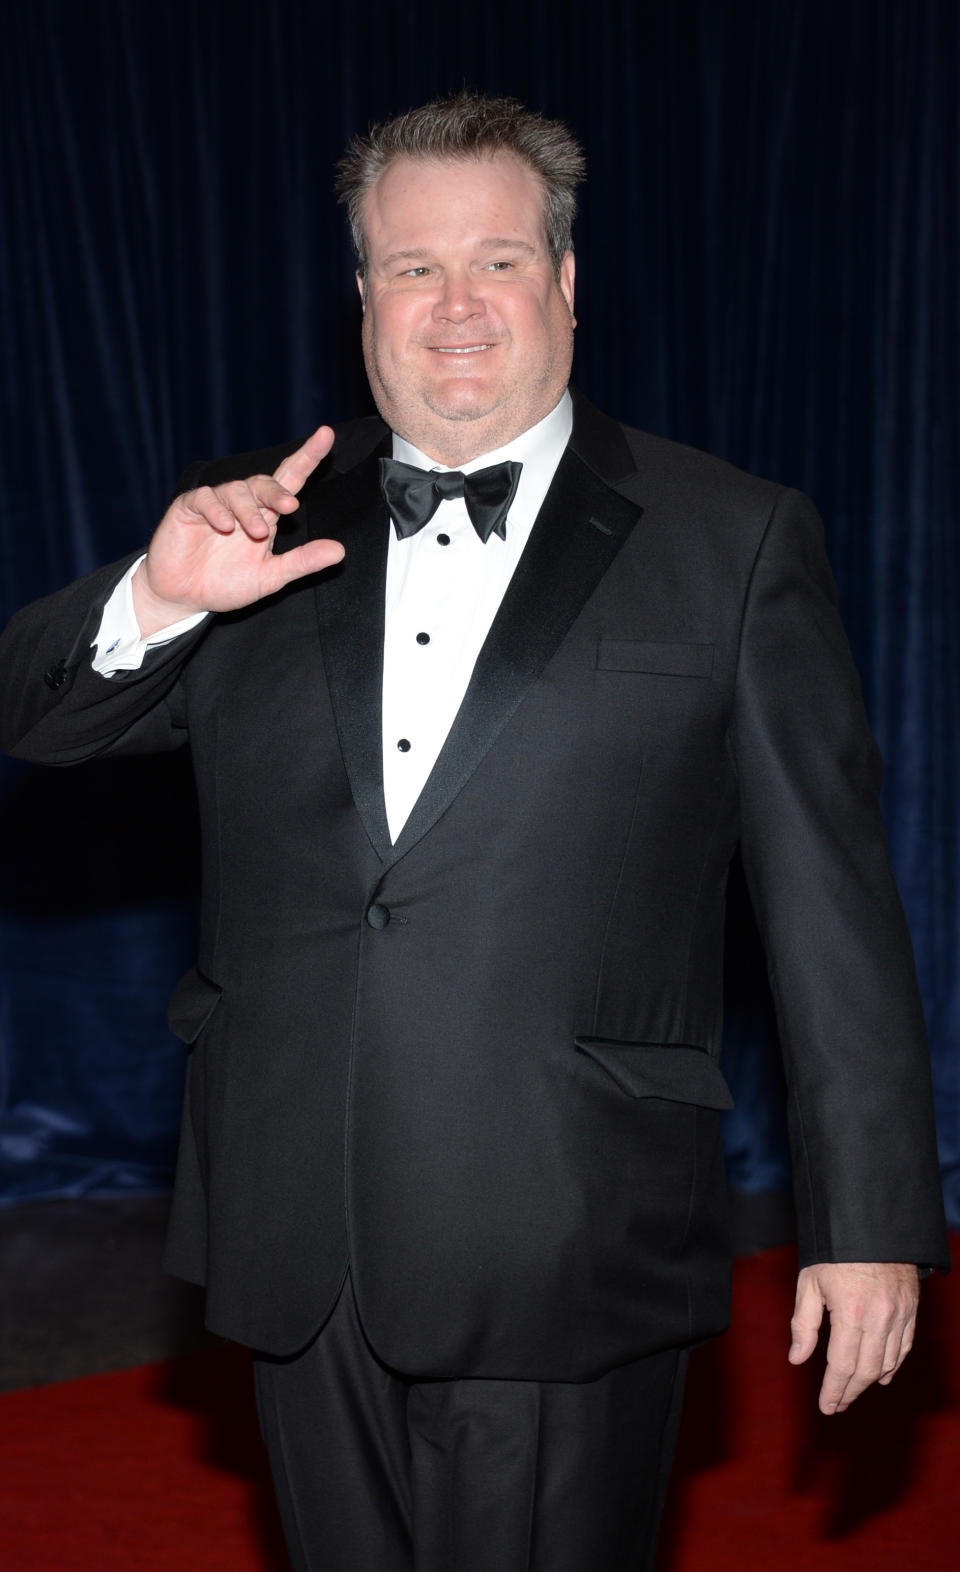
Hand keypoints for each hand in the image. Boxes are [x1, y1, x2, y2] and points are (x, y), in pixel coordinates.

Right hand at [133, 425, 343, 634]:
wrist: (184, 597)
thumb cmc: (226, 584)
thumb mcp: (270, 577)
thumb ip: (302, 562)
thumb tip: (340, 551)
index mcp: (266, 515)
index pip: (290, 480)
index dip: (307, 457)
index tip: (326, 434)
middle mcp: (243, 504)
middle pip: (264, 482)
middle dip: (277, 490)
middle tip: (289, 506)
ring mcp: (216, 504)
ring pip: (236, 490)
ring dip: (248, 510)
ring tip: (257, 533)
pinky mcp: (188, 508)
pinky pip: (205, 499)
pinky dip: (217, 510)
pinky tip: (224, 526)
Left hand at [788, 1261, 918, 1413]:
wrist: (871, 1223)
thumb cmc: (833, 1251)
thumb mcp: (809, 1282)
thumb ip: (803, 1323)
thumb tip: (797, 1358)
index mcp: (851, 1311)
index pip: (842, 1365)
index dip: (834, 1390)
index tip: (826, 1406)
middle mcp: (880, 1317)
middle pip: (866, 1370)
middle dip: (850, 1392)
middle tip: (836, 1405)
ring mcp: (900, 1313)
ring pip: (887, 1362)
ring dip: (869, 1382)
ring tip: (852, 1392)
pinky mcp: (911, 1308)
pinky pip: (904, 1346)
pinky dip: (893, 1365)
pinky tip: (881, 1376)